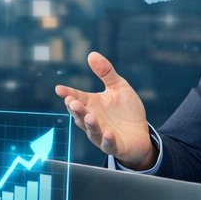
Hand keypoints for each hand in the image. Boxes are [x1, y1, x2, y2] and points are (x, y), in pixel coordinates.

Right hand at [55, 51, 155, 168]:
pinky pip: (108, 144)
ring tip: (90, 116)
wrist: (141, 133)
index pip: (77, 98)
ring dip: (90, 124)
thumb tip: (91, 54)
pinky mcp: (114, 145)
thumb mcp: (118, 87)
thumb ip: (106, 72)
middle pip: (81, 115)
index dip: (68, 94)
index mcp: (92, 105)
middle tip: (72, 102)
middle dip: (76, 110)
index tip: (59, 89)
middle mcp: (93, 120)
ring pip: (92, 131)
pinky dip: (107, 140)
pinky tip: (108, 133)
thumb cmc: (126, 110)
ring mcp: (102, 134)